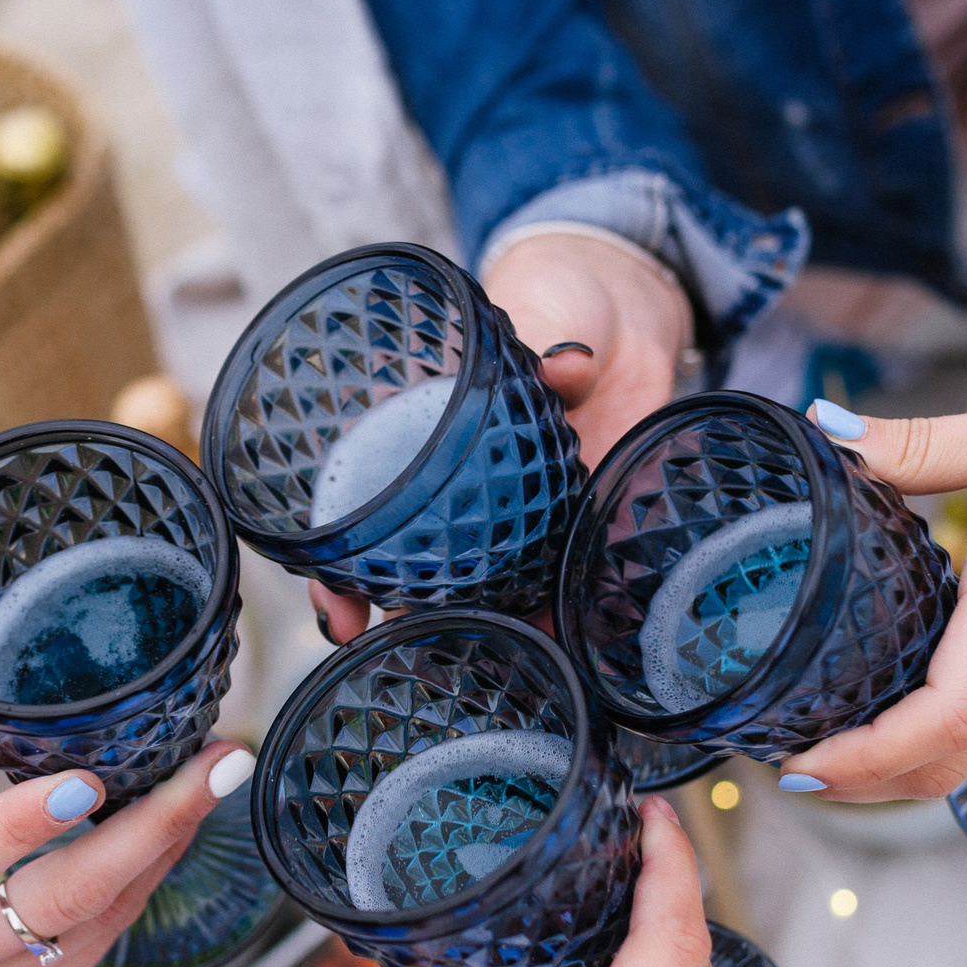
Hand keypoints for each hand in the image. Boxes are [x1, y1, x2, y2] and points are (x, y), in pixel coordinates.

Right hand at [0, 701, 249, 966]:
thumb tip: (21, 665)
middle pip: (54, 901)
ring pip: (93, 923)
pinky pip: (101, 944)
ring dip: (163, 849)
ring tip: (210, 779)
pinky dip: (144, 882)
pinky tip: (170, 830)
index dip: (22, 825)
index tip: (90, 777)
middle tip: (215, 768)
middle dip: (147, 831)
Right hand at [310, 232, 691, 642]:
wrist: (630, 303)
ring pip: (483, 591)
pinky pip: (560, 581)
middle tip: (394, 653)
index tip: (335, 611)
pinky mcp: (579, 521)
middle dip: (396, 621)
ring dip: (479, 633)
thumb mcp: (540, 309)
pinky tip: (558, 651)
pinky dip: (558, 618)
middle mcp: (462, 488)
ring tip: (477, 672)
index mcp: (424, 438)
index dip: (342, 568)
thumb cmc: (557, 293)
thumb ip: (544, 345)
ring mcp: (521, 512)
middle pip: (413, 572)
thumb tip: (570, 364)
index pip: (365, 514)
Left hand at [781, 350, 966, 799]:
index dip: (865, 757)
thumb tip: (828, 431)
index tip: (797, 759)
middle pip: (952, 759)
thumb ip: (933, 441)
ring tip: (838, 746)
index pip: (946, 712)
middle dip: (859, 778)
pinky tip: (932, 725)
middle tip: (783, 756)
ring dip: (909, 772)